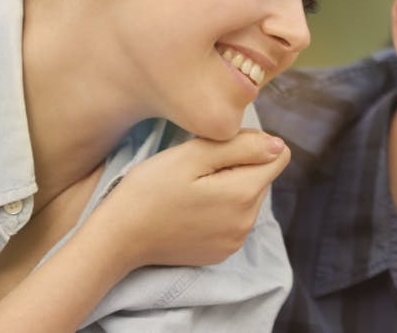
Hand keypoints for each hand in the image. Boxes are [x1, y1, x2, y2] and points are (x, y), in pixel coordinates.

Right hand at [85, 128, 290, 270]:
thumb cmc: (148, 191)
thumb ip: (240, 146)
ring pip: (249, 198)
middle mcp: (247, 222)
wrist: (117, 238)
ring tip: (192, 189)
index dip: (250, 144)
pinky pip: (235, 220)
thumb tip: (279, 145)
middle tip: (198, 169)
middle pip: (262, 177)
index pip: (278, 156)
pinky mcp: (222, 252)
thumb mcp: (191, 156)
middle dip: (239, 166)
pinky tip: (191, 209)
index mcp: (244, 194)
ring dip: (230, 187)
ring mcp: (235, 241)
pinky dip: (220, 209)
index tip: (218, 149)